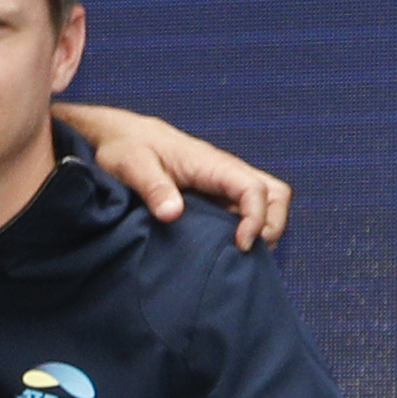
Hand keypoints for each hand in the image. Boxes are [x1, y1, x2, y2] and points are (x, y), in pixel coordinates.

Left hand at [54, 105, 289, 250]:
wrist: (122, 137)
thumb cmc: (127, 147)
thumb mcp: (132, 165)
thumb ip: (153, 187)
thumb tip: (173, 214)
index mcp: (212, 164)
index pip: (254, 188)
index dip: (256, 218)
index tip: (239, 245)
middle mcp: (225, 173)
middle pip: (275, 195)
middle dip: (271, 226)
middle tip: (244, 255)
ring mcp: (222, 186)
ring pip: (265, 204)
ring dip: (260, 231)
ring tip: (235, 259)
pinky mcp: (213, 198)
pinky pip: (242, 213)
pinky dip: (243, 232)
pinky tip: (221, 254)